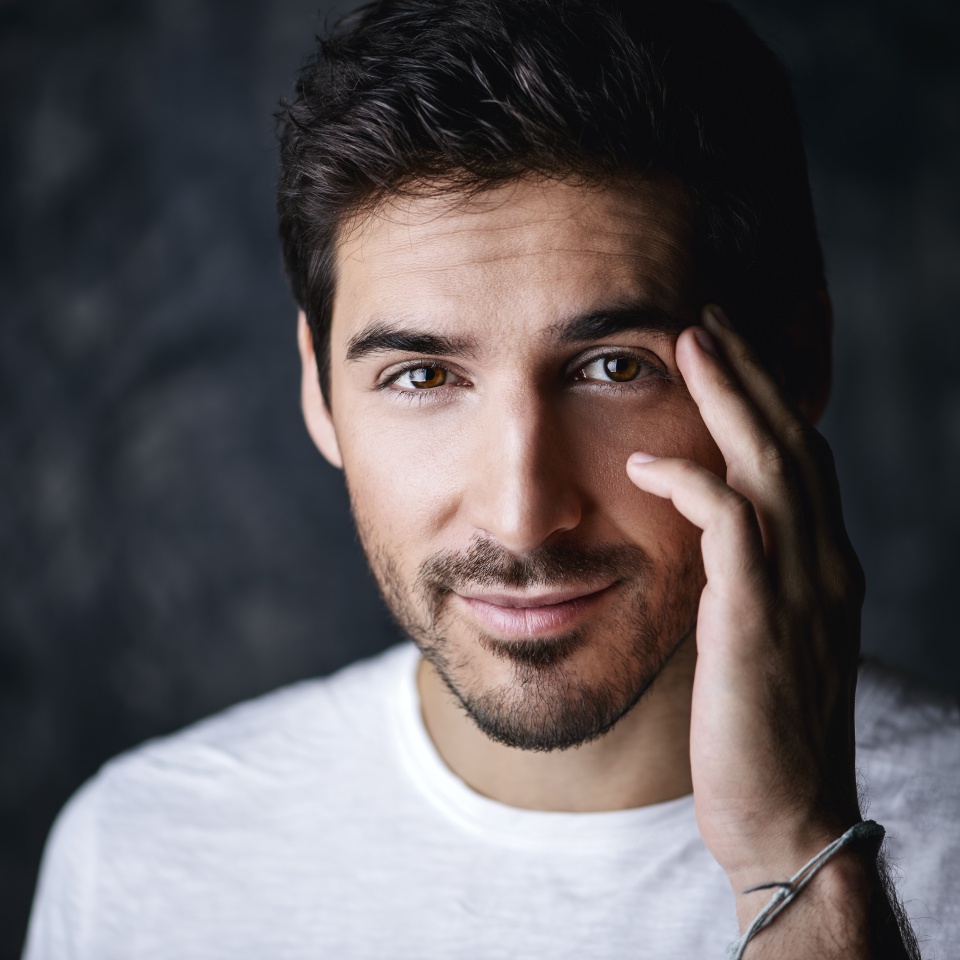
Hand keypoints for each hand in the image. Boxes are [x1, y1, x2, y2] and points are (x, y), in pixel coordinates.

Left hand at [626, 306, 863, 897]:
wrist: (785, 816)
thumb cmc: (759, 728)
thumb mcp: (763, 637)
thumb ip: (749, 578)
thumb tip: (712, 534)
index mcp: (825, 567)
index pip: (801, 460)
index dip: (767, 399)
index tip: (727, 353)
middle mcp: (825, 566)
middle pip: (791, 442)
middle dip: (750, 373)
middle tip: (707, 317)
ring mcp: (799, 591)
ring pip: (770, 465)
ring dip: (729, 398)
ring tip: (689, 342)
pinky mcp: (758, 621)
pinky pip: (730, 526)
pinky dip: (692, 484)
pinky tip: (646, 467)